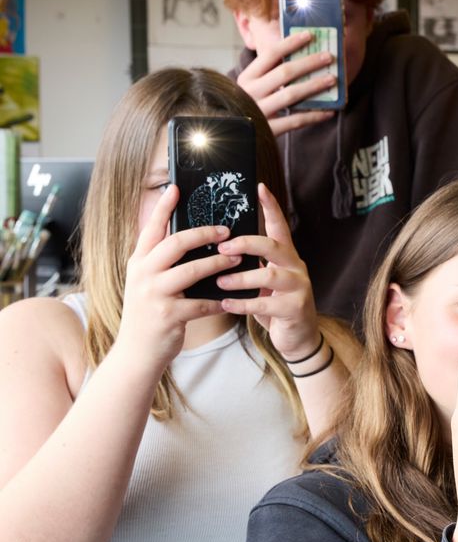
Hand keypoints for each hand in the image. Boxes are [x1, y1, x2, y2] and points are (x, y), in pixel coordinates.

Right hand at [113, 185, 237, 373]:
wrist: (137, 353)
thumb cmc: (150, 314)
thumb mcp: (148, 283)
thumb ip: (162, 262)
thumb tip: (190, 239)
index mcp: (138, 262)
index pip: (150, 229)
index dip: (163, 208)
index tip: (176, 188)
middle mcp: (143, 274)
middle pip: (175, 244)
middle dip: (203, 234)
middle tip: (226, 229)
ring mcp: (153, 295)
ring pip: (190, 271)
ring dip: (217, 263)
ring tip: (236, 258)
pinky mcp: (167, 316)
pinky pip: (200, 303)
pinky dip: (218, 300)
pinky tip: (230, 298)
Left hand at [215, 183, 318, 359]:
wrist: (298, 338)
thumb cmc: (275, 306)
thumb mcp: (265, 281)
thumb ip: (252, 264)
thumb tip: (218, 248)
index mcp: (286, 257)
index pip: (279, 226)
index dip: (271, 206)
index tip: (259, 187)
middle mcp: (296, 267)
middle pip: (273, 246)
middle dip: (246, 244)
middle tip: (223, 248)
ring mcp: (299, 287)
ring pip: (269, 275)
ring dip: (240, 278)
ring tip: (220, 282)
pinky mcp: (295, 309)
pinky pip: (265, 304)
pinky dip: (242, 304)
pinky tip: (226, 305)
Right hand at [236, 30, 336, 135]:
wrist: (236, 138)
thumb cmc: (250, 107)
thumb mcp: (253, 88)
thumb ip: (269, 74)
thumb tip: (300, 56)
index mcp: (247, 77)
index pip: (270, 54)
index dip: (290, 43)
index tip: (310, 35)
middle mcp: (250, 92)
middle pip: (284, 73)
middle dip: (309, 63)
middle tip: (329, 57)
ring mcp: (259, 111)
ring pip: (291, 94)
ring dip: (314, 85)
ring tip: (332, 80)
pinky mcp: (268, 129)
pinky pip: (296, 120)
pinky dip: (314, 115)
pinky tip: (330, 111)